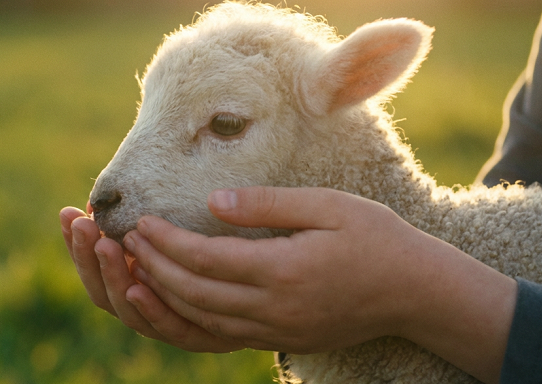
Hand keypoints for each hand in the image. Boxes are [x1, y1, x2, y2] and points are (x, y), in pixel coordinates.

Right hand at [59, 206, 243, 351]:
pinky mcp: (206, 338)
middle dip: (87, 259)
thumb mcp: (193, 219)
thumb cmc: (239, 241)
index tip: (70, 213)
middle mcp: (154, 306)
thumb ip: (154, 217)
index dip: (78, 245)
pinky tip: (138, 286)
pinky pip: (172, 330)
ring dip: (114, 278)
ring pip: (131, 312)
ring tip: (104, 244)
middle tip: (82, 225)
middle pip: (106, 292)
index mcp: (144, 281)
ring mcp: (176, 325)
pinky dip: (151, 311)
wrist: (288, 284)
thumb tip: (110, 193)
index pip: (99, 266)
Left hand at [123, 187, 515, 383]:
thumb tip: (211, 201)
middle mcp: (274, 309)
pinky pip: (220, 336)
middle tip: (124, 243)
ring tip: (134, 272)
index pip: (204, 259)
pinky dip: (187, 320)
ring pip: (201, 322)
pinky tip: (169, 302)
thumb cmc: (376, 238)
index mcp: (283, 271)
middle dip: (153, 268)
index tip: (139, 222)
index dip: (165, 242)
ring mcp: (275, 331)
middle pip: (193, 293)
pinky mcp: (278, 340)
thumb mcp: (328, 206)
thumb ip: (267, 205)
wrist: (416, 293)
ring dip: (162, 297)